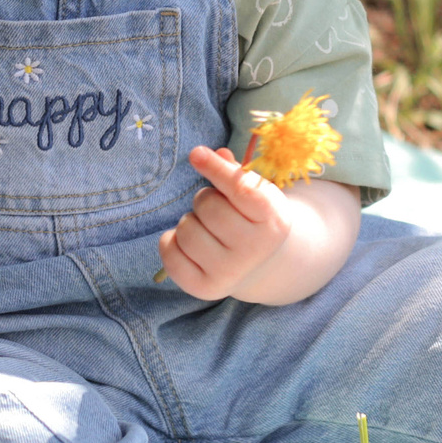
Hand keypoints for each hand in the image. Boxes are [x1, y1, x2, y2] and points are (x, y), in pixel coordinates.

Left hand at [157, 145, 293, 299]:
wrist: (261, 265)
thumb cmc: (253, 219)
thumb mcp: (255, 194)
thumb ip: (236, 174)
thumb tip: (217, 154)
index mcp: (272, 219)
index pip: (241, 189)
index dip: (216, 168)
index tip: (196, 153)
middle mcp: (254, 249)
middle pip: (208, 206)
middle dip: (205, 199)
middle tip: (216, 209)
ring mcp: (229, 272)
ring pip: (186, 228)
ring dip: (190, 221)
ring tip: (206, 228)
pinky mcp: (204, 288)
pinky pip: (169, 251)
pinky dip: (171, 241)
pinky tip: (189, 243)